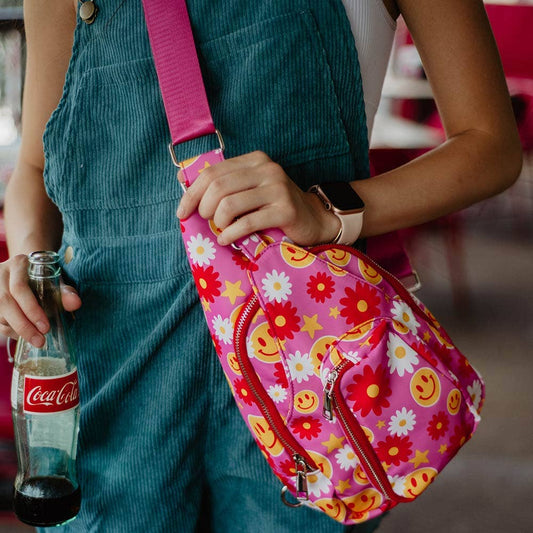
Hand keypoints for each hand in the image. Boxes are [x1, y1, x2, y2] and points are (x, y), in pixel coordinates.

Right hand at [0, 254, 81, 347]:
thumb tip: (76, 303)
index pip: (19, 288)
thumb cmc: (44, 278)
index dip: (31, 309)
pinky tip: (24, 335)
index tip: (46, 327)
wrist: (27, 272)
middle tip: (40, 340)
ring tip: (36, 339)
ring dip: (17, 329)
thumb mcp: (56, 282)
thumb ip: (65, 292)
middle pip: (5, 302)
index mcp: (18, 264)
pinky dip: (10, 331)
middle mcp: (1, 274)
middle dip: (24, 325)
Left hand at [176, 151, 340, 245]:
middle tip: (207, 222)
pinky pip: (247, 223)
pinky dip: (231, 234)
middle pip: (218, 187)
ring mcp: (278, 189)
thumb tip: (186, 192)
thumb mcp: (251, 190)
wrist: (313, 220)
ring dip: (218, 223)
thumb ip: (227, 188)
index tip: (182, 213)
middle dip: (204, 208)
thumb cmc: (275, 208)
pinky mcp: (285, 210)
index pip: (213, 173)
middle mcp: (267, 169)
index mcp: (254, 160)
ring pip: (230, 205)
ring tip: (221, 231)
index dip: (192, 194)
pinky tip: (227, 240)